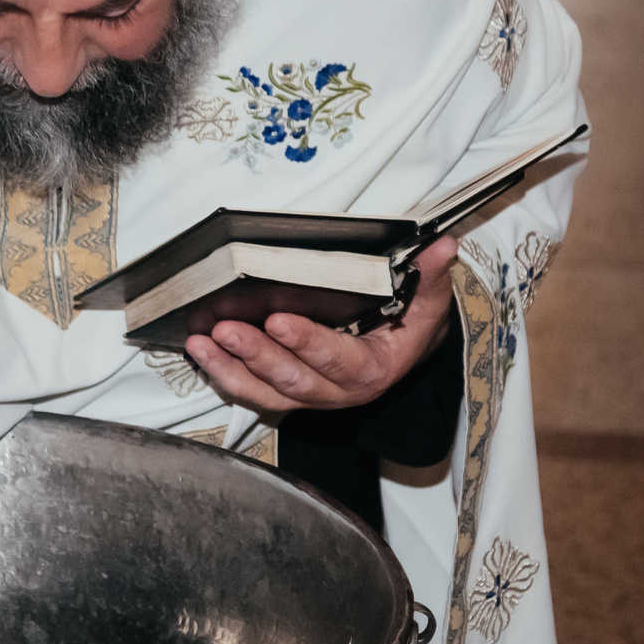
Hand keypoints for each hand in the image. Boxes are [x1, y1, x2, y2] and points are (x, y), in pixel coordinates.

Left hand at [184, 237, 458, 414]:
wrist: (404, 355)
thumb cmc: (410, 325)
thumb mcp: (428, 302)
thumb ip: (431, 276)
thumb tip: (442, 247)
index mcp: (371, 370)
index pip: (339, 361)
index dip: (309, 344)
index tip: (279, 321)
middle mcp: (338, 391)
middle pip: (294, 381)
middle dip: (258, 356)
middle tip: (227, 329)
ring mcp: (309, 396)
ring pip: (266, 392)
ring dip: (231, 369)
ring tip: (202, 342)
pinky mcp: (287, 393)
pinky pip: (252, 392)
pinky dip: (224, 375)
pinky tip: (200, 353)